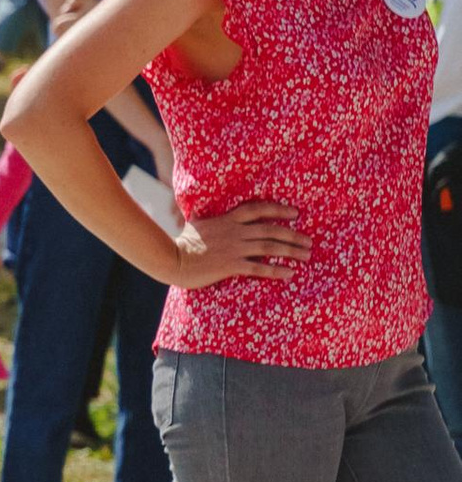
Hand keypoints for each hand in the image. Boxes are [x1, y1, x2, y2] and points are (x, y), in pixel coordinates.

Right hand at [175, 197, 309, 289]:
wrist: (172, 258)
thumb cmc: (182, 243)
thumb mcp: (198, 223)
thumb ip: (211, 220)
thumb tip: (212, 217)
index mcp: (228, 219)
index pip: (258, 209)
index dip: (278, 210)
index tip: (295, 213)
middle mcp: (235, 232)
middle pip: (270, 230)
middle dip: (292, 234)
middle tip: (308, 240)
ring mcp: (234, 248)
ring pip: (269, 247)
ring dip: (291, 251)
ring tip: (306, 255)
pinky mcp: (231, 266)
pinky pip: (259, 268)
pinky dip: (276, 270)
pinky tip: (290, 273)